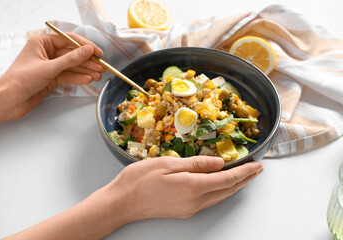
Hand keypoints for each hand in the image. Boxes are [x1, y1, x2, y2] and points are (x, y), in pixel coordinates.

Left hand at [0, 33, 104, 126]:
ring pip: (72, 67)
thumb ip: (71, 59)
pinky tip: (88, 80)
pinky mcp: (51, 79)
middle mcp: (47, 53)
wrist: (9, 100)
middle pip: (72, 54)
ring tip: (99, 75)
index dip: (85, 46)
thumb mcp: (49, 68)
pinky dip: (78, 78)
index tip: (98, 53)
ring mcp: (50, 66)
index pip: (69, 40)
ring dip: (86, 71)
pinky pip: (68, 76)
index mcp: (42, 43)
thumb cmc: (21, 80)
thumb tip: (88, 51)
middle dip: (88, 61)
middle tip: (102, 67)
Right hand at [102, 156, 262, 220]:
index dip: (245, 172)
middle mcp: (195, 201)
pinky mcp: (183, 211)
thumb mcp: (167, 164)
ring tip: (244, 176)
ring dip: (234, 186)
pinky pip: (209, 200)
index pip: (227, 179)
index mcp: (192, 186)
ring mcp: (189, 208)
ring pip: (219, 196)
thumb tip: (218, 163)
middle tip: (257, 170)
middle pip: (227, 190)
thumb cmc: (138, 180)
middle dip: (245, 180)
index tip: (257, 165)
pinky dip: (220, 190)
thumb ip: (195, 164)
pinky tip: (220, 184)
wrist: (121, 204)